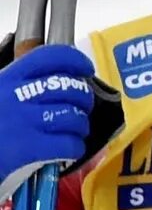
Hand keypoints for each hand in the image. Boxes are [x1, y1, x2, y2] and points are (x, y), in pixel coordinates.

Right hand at [0, 42, 96, 198]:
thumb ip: (16, 88)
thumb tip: (52, 82)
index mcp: (5, 79)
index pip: (49, 56)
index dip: (75, 60)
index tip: (85, 69)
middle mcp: (14, 95)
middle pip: (69, 88)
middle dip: (83, 100)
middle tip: (81, 111)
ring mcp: (21, 121)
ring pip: (72, 117)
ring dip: (80, 127)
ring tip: (74, 133)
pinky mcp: (25, 148)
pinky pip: (67, 144)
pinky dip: (74, 148)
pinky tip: (67, 152)